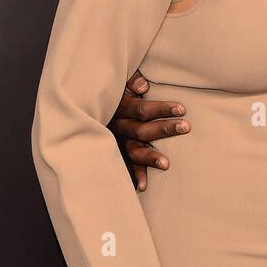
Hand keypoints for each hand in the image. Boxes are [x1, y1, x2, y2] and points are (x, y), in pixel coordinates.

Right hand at [108, 70, 190, 190]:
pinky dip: (133, 176)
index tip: (182, 109)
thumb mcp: (118, 80)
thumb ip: (130, 79)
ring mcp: (114, 143)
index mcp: (118, 107)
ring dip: (150, 158)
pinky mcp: (114, 154)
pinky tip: (142, 186)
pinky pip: (123, 167)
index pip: (141, 108)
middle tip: (186, 127)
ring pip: (132, 152)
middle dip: (164, 129)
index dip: (161, 108)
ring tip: (167, 164)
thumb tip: (144, 87)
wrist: (80, 106)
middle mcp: (116, 127)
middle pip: (141, 130)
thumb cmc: (112, 91)